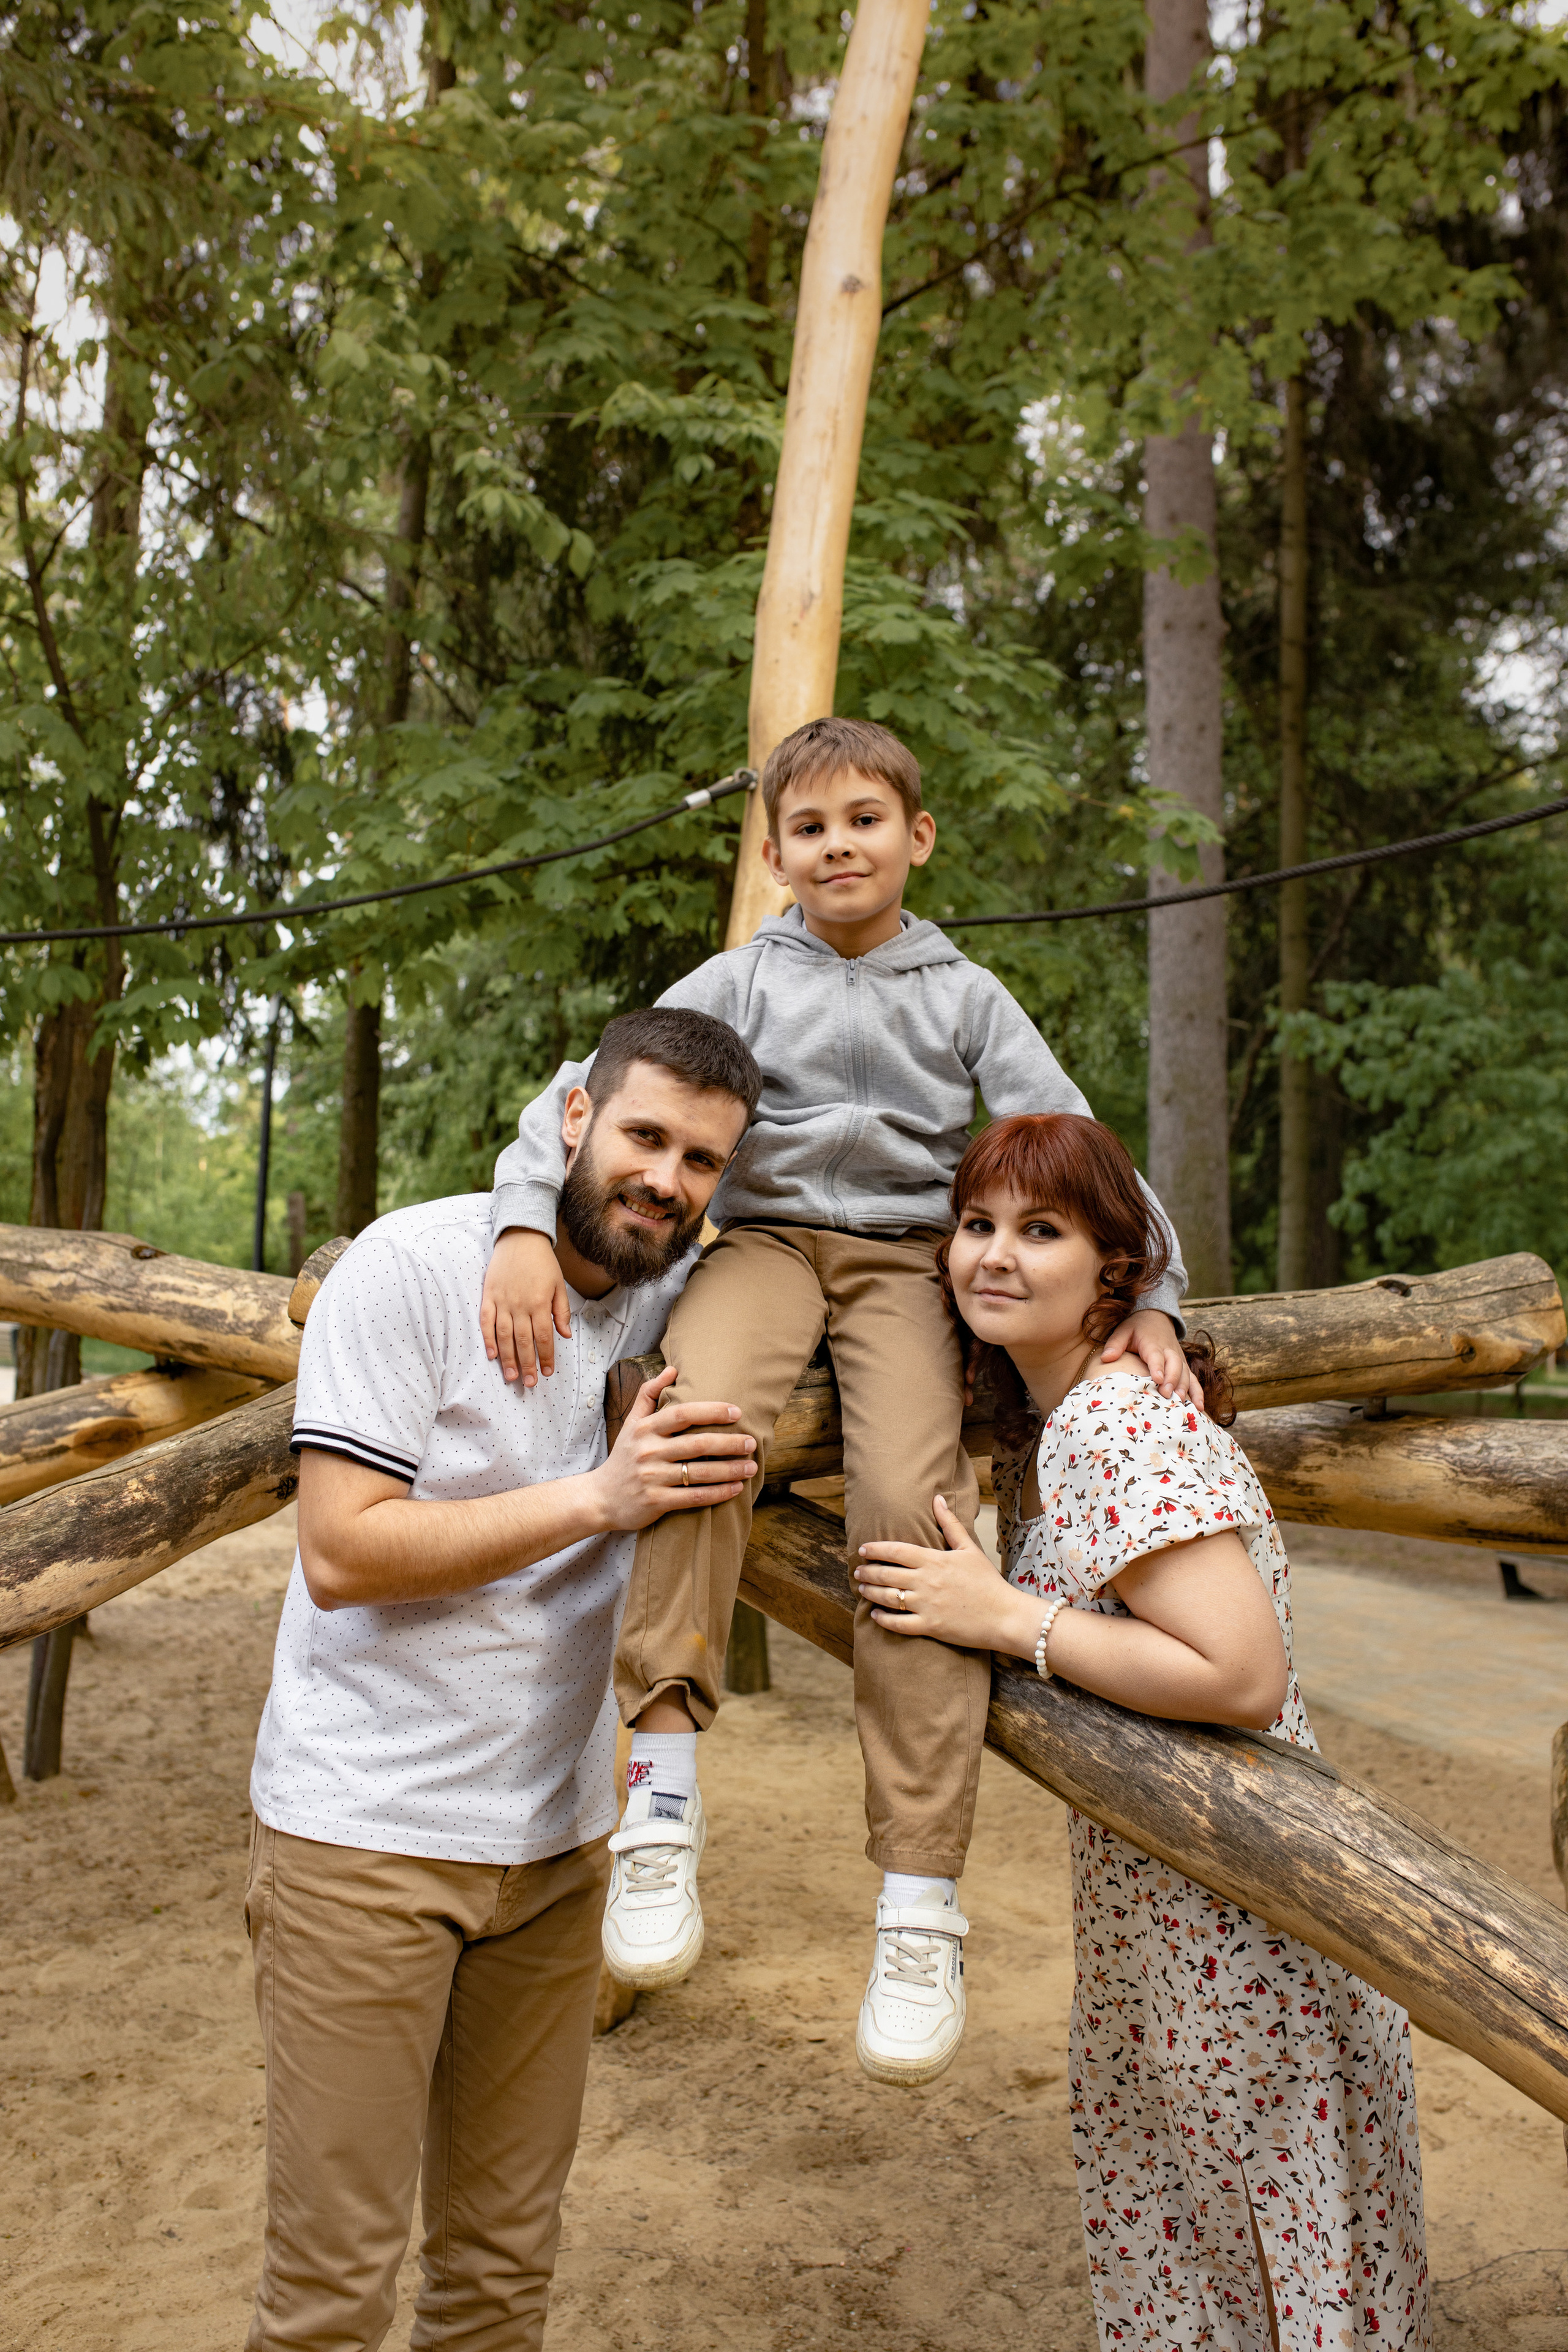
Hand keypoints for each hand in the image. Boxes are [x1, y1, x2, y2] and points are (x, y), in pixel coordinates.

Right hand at [483, 1227, 570, 1386]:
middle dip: (527, 1364)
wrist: (521, 1238)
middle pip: (523, 1341)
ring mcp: (502, 1301)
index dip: (546, 1356)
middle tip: (529, 1383)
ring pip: (504, 1336)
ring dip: (507, 1358)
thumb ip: (561, 1311)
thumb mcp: (559, 1285)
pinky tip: (492, 1354)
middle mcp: (520, 1305)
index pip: (544, 1336)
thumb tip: (565, 1335)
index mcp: (539, 1303)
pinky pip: (486, 1321)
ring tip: (512, 1376)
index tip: (548, 1372)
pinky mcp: (488, 1296)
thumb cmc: (543, 1262)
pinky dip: (488, 1338)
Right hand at [591, 1364, 756, 1531]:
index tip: (736, 1412)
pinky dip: (718, 1493)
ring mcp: (652, 1478)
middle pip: (697, 1444)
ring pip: (699, 1473)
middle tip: (752, 1442)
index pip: (682, 1414)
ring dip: (730, 1470)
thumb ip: (649, 1394)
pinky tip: (736, 1489)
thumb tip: (672, 1369)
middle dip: (729, 1443)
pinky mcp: (656, 1502)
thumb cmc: (623, 1457)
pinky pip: (694, 1497)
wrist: (600, 1498)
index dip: (711, 1411)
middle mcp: (648, 1452)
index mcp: (645, 1429)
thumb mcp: (631, 1424)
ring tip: (752, 1467)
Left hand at [853, 1495, 1032, 1652]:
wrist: (1005, 1616)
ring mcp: (927, 1605)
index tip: (862, 1550)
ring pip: (888, 1598)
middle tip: (857, 1571)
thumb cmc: (988, 1582)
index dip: (875, 1549)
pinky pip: (899, 1624)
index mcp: (934, 1560)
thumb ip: (950, 1524)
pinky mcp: (930, 1626)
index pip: (896, 1550)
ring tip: (862, 1589)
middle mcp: (926, 1581)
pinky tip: (875, 1616)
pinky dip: (883, 1620)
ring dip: (871, 1593)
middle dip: (868, 1572)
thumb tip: (937, 1499)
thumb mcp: (970, 1548)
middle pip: (887, 1574)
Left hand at [1099, 1308, 1199, 1403]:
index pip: (1156, 1355)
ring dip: (1185, 1388)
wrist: (1156, 1316)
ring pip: (1185, 1373)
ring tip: (1182, 1403)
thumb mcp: (1123, 1330)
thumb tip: (1105, 1358)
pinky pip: (1193, 1379)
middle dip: (1172, 1380)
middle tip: (1167, 1395)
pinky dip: (1197, 1392)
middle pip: (1174, 1365)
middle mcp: (1169, 1351)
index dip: (1158, 1367)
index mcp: (1152, 1343)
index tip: (1157, 1379)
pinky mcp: (1184, 1365)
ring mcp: (1179, 1358)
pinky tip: (1199, 1407)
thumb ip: (1115, 1344)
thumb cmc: (1136, 1327)